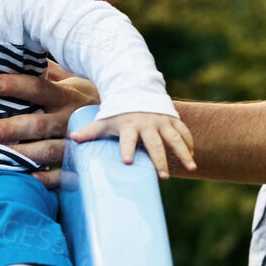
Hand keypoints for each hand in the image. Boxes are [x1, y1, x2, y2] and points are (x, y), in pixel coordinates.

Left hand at [0, 62, 100, 189]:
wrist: (119, 118)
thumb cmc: (80, 97)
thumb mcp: (68, 79)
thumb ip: (44, 70)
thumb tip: (13, 52)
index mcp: (65, 96)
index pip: (39, 88)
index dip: (16, 85)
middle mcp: (69, 120)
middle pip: (40, 124)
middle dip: (14, 127)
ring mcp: (75, 143)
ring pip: (49, 150)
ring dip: (26, 153)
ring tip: (0, 155)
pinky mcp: (79, 163)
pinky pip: (65, 175)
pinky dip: (49, 179)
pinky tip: (30, 177)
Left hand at [68, 111, 194, 179]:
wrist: (137, 89)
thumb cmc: (118, 111)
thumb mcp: (104, 120)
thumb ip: (90, 132)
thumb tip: (72, 139)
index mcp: (129, 126)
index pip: (127, 139)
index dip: (127, 149)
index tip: (127, 161)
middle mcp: (147, 124)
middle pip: (155, 143)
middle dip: (159, 159)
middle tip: (163, 176)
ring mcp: (162, 121)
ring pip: (175, 138)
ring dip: (183, 152)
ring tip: (192, 167)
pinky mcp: (173, 119)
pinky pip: (184, 131)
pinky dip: (189, 143)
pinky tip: (193, 157)